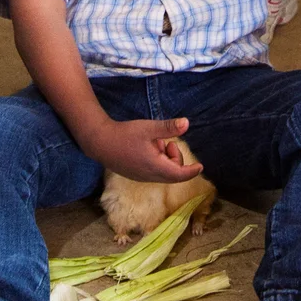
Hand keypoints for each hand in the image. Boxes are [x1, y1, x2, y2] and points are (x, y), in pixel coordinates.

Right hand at [81, 116, 203, 183]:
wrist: (100, 142)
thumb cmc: (125, 134)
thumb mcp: (149, 128)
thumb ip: (168, 128)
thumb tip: (187, 123)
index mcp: (156, 167)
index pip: (180, 174)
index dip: (192, 171)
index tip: (201, 167)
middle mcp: (150, 176)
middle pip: (173, 174)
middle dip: (176, 159)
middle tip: (168, 141)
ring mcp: (141, 177)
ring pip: (163, 173)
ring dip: (166, 159)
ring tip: (156, 143)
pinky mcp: (134, 175)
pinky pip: (153, 172)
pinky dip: (157, 162)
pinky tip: (147, 148)